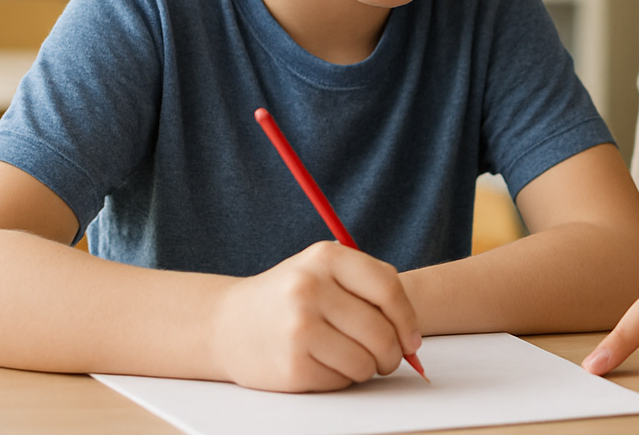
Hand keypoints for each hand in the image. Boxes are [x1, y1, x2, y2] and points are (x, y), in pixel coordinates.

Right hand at [209, 241, 421, 390]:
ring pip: (364, 361)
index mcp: (326, 258)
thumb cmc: (289, 297)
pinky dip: (342, 379)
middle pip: (380, 331)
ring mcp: (298, 329)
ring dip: (368, 368)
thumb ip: (370, 289)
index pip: (388, 288)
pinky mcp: (291, 366)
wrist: (226, 324)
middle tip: (388, 358)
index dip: (408, 319)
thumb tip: (412, 337)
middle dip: (393, 353)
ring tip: (353, 358)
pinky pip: (341, 381)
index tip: (412, 339)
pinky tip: (324, 365)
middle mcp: (310, 290)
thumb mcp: (323, 271)